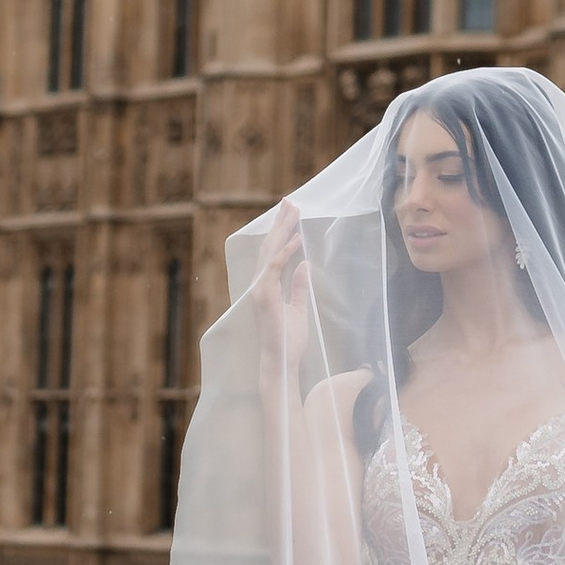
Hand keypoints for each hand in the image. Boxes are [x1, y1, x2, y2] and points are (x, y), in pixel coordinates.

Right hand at [249, 204, 312, 385]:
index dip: (280, 232)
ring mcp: (260, 290)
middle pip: (269, 247)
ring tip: (292, 211)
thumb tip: (305, 265)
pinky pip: (275, 268)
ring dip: (282, 230)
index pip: (272, 253)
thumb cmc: (289, 341)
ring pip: (269, 252)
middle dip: (279, 223)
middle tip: (289, 201)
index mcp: (267, 287)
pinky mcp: (265, 296)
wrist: (282, 362)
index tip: (289, 213)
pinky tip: (296, 238)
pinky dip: (285, 252)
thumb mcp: (300, 309)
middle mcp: (260, 285)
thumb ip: (300, 287)